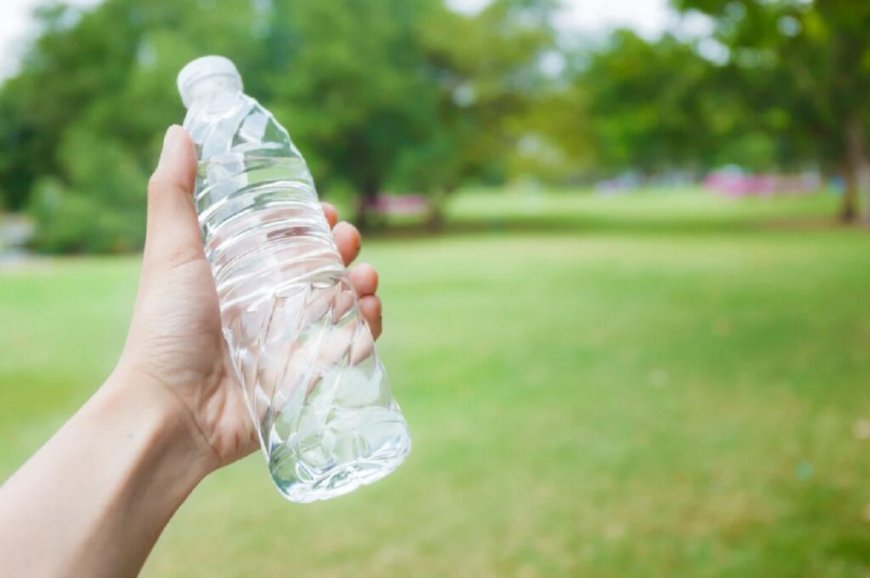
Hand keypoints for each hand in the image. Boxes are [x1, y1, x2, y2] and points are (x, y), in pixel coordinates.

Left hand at [114, 125, 382, 470]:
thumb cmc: (166, 330)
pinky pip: (348, 350)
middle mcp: (266, 308)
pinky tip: (369, 315)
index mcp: (239, 278)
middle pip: (321, 271)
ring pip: (342, 307)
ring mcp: (289, 344)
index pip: (287, 243)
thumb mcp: (171, 253)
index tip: (325, 212)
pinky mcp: (306, 379)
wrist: (171, 410)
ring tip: (365, 280)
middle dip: (344, 251)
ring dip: (362, 287)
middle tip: (348, 242)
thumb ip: (174, 193)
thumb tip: (181, 130)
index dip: (312, 224)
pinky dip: (367, 331)